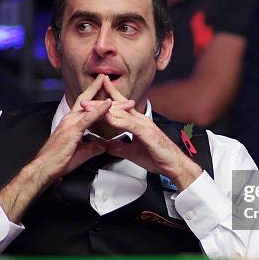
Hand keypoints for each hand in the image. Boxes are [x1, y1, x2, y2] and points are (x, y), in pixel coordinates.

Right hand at [33, 74, 112, 181]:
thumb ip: (94, 146)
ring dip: (108, 102)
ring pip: (92, 108)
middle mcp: (70, 119)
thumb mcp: (81, 152)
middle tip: (118, 88)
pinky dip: (99, 110)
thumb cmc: (57, 161)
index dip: (99, 98)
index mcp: (71, 122)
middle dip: (104, 93)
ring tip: (122, 98)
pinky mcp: (72, 130)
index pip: (87, 105)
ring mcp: (70, 123)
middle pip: (90, 102)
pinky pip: (88, 118)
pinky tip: (108, 105)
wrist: (44, 168)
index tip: (110, 92)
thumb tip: (104, 144)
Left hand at [81, 77, 202, 189]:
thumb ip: (119, 147)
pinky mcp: (146, 132)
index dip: (107, 99)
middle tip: (84, 99)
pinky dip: (117, 120)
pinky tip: (107, 117)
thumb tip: (107, 145)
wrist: (174, 165)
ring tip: (89, 106)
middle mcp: (141, 120)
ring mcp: (144, 124)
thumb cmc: (159, 158)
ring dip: (103, 108)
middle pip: (117, 107)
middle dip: (100, 102)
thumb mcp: (132, 153)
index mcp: (138, 123)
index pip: (120, 107)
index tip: (94, 94)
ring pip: (120, 113)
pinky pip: (129, 124)